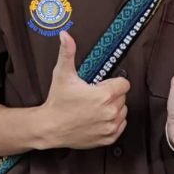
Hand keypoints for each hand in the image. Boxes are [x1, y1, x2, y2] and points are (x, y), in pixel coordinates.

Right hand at [36, 31, 129, 149]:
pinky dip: (112, 121)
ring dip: (113, 108)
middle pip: (122, 97)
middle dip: (111, 95)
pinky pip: (120, 125)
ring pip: (122, 111)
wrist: (50, 128)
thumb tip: (66, 35)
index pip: (124, 84)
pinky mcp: (108, 138)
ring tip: (95, 108)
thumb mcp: (63, 74)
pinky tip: (98, 118)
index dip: (112, 82)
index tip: (100, 85)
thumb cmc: (57, 101)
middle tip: (93, 97)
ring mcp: (110, 126)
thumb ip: (68, 52)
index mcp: (104, 95)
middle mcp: (110, 112)